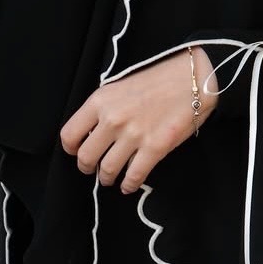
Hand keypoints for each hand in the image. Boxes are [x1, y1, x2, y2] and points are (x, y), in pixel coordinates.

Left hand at [59, 48, 218, 193]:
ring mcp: (134, 135)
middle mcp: (113, 119)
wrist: (192, 78)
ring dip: (107, 178)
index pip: (70, 134)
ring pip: (108, 170)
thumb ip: (102, 108)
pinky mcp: (155, 147)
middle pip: (86, 157)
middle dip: (87, 168)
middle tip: (92, 169)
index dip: (71, 148)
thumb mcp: (119, 86)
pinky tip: (128, 185)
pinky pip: (134, 176)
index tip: (76, 151)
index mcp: (100, 101)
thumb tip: (91, 133)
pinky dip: (129, 185)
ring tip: (109, 178)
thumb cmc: (156, 79)